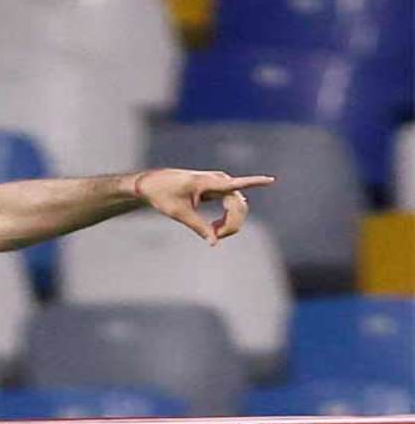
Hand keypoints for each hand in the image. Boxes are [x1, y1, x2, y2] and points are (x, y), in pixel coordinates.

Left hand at [133, 169, 275, 246]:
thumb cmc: (163, 196)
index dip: (255, 182)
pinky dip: (227, 218)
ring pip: (237, 205)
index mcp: (207, 183)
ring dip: (230, 222)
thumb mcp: (180, 214)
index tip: (271, 180)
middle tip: (216, 238)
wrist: (151, 184)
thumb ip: (199, 227)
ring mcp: (219, 183)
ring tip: (213, 233)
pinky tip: (216, 227)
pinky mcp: (217, 188)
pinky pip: (231, 204)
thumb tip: (214, 243)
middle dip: (232, 224)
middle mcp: (218, 180)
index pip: (235, 183)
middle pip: (239, 204)